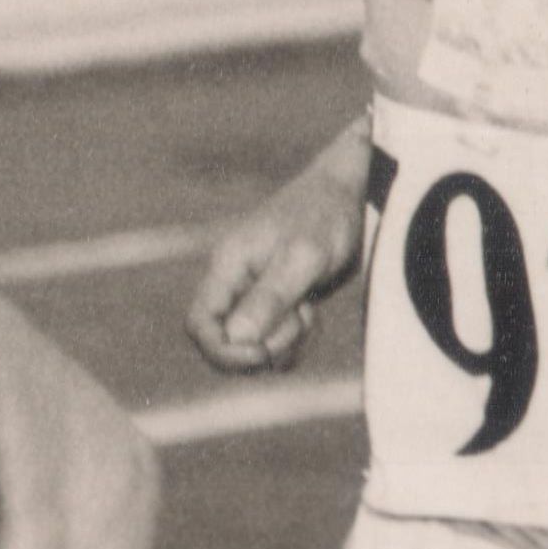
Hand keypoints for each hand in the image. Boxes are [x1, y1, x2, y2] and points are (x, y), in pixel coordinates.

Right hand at [188, 170, 364, 374]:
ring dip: (285, 344)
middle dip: (263, 348)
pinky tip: (312, 313)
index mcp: (228, 267)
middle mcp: (234, 283)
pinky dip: (296, 339)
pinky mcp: (276, 303)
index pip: (200, 325)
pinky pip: (275, 341)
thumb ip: (270, 297)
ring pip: (254, 347)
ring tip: (309, 312)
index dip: (223, 351)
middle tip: (299, 321)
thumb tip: (236, 337)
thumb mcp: (303, 257)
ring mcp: (254, 295)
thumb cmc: (325, 216)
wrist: (347, 195)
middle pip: (226, 343)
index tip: (262, 353)